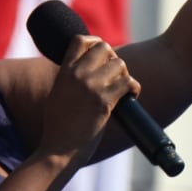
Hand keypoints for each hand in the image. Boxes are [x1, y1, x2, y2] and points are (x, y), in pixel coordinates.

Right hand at [37, 36, 139, 167]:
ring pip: (120, 64)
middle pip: (104, 48)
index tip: (103, 54)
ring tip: (122, 90)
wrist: (57, 151)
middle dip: (114, 59)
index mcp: (64, 72)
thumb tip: (84, 72)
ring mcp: (90, 87)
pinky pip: (128, 83)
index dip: (96, 42)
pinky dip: (134, 88)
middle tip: (115, 77)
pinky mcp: (103, 102)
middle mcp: (76, 75)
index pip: (81, 40)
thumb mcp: (58, 95)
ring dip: (125, 75)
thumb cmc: (58, 128)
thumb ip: (69, 80)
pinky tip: (131, 96)